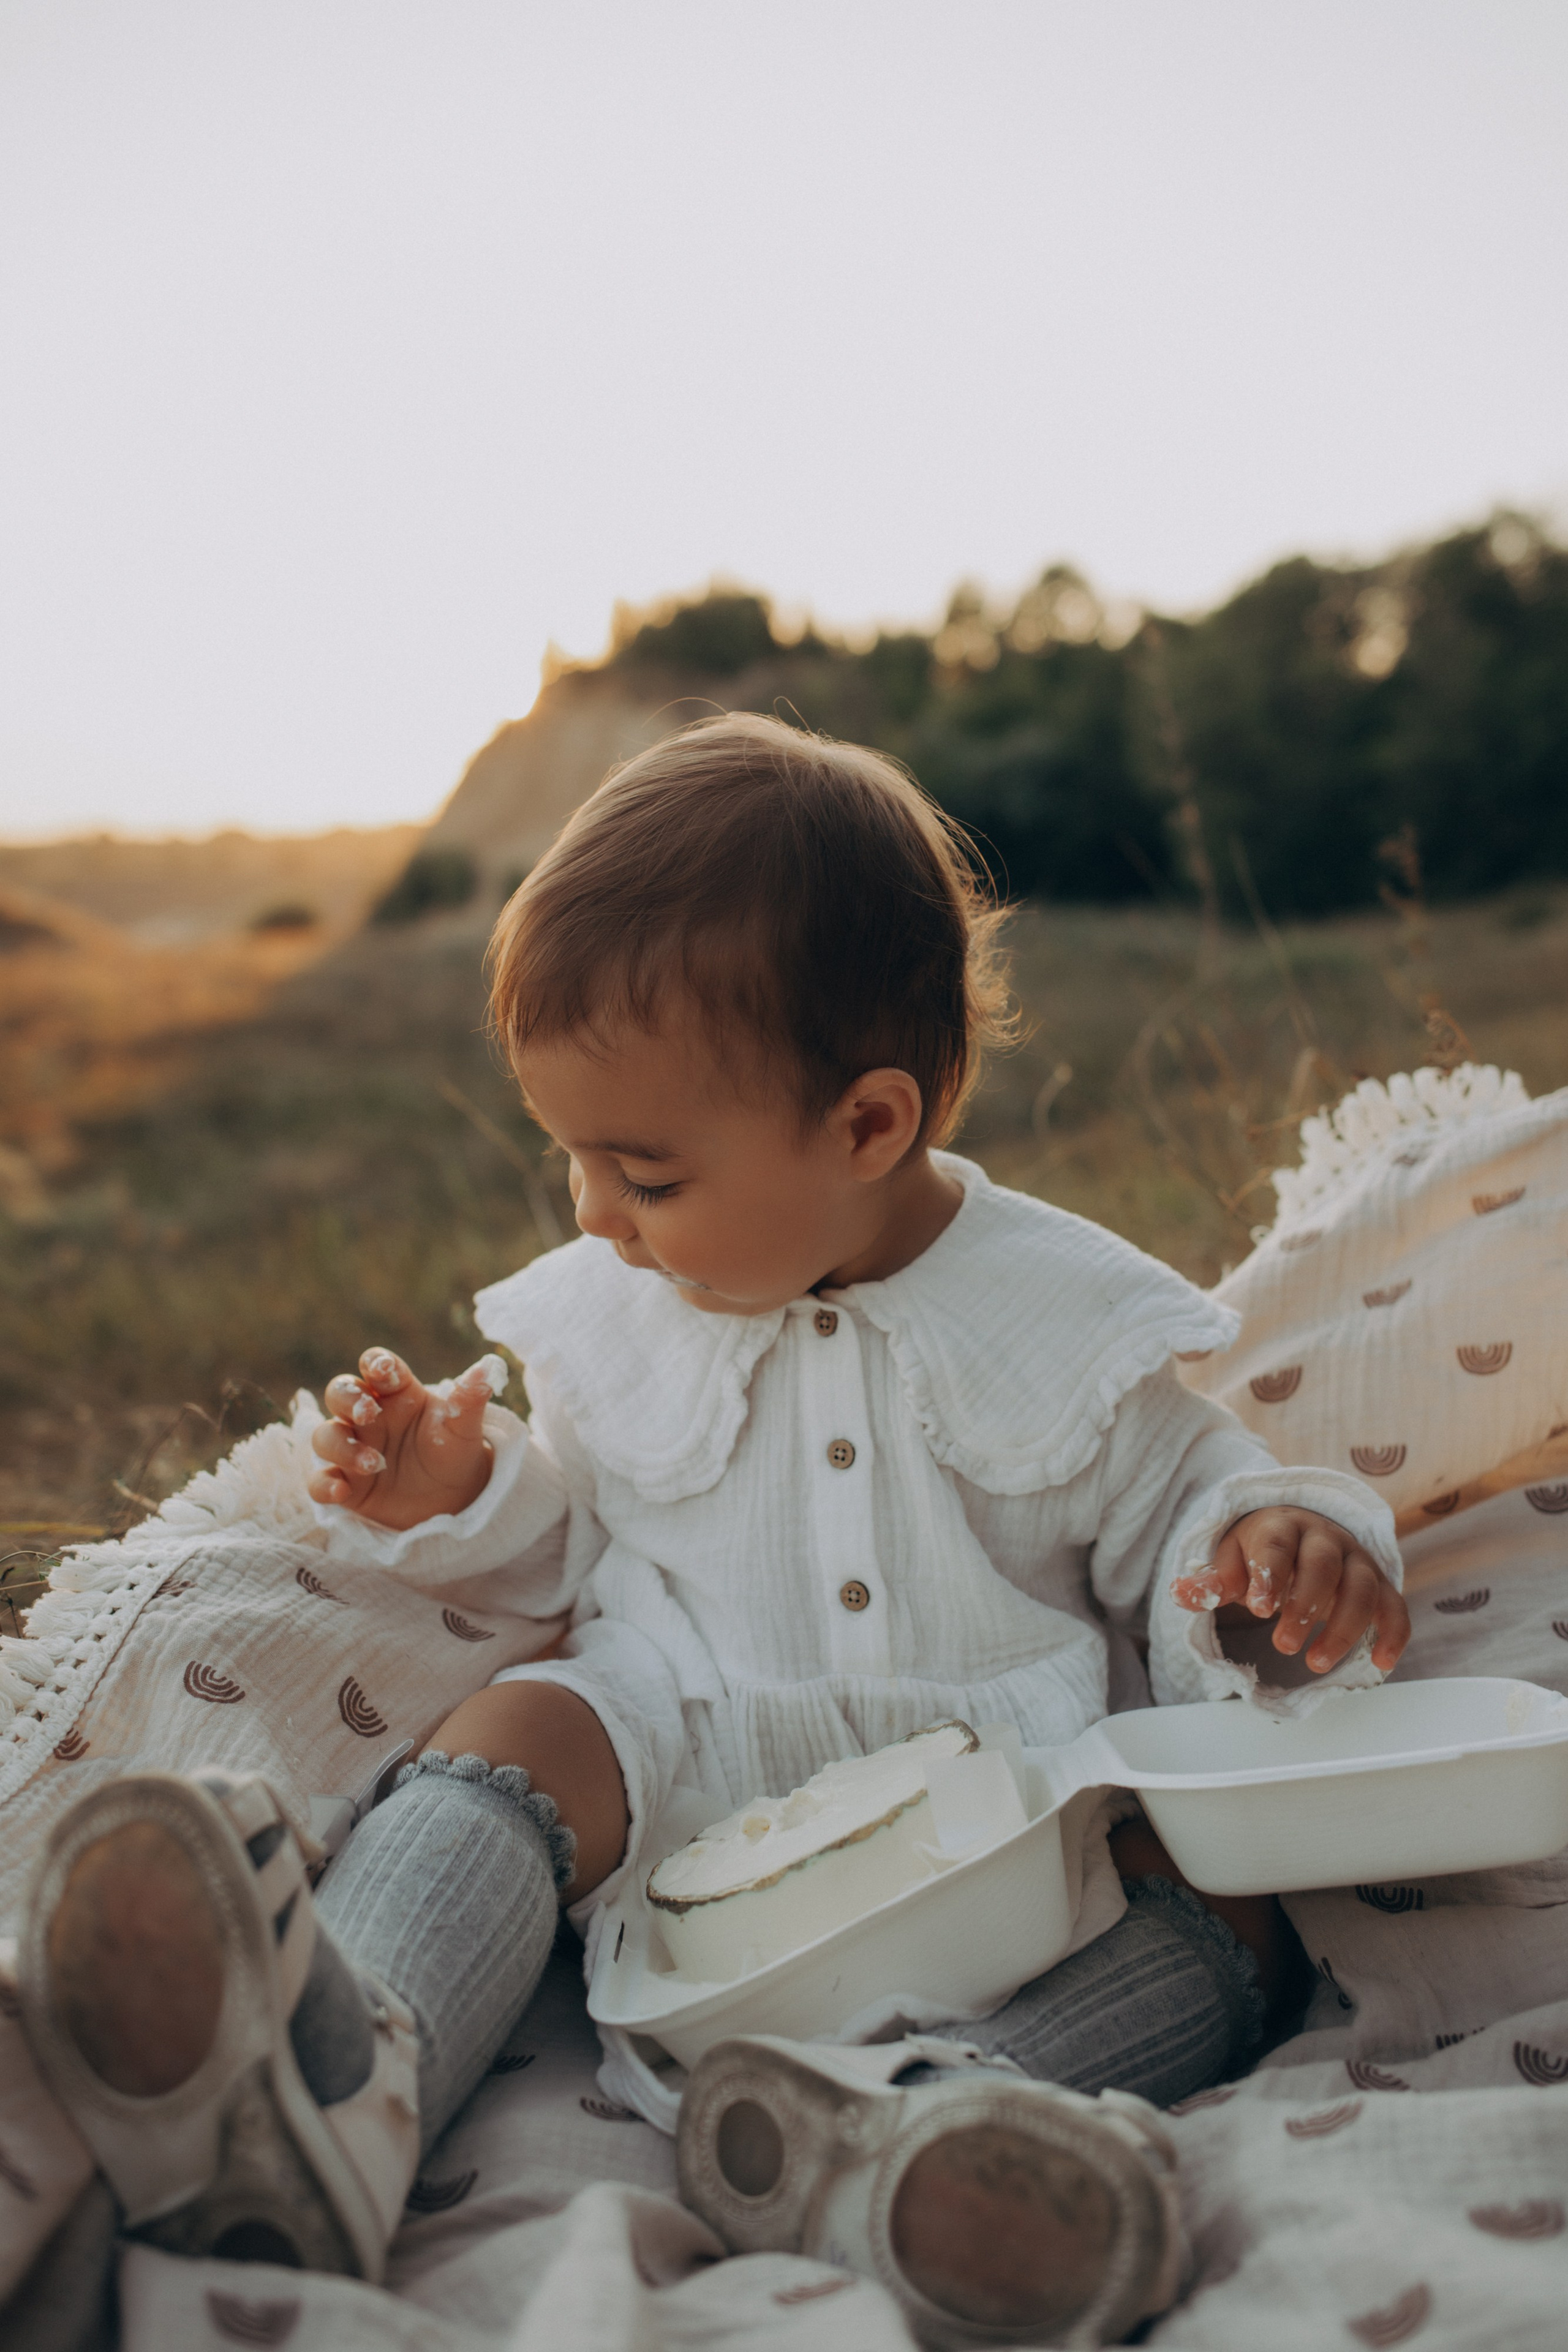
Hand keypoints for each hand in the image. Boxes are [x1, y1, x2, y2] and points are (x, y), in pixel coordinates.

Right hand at [307, 1348, 501, 1529]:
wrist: (454, 1499)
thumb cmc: (454, 1451)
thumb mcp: (464, 1426)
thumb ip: (470, 1398)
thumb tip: (489, 1367)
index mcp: (396, 1393)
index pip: (376, 1366)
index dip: (375, 1363)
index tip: (383, 1370)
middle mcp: (369, 1417)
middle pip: (339, 1393)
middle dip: (347, 1398)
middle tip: (368, 1413)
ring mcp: (352, 1449)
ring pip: (326, 1436)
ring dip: (342, 1446)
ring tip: (374, 1463)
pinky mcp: (346, 1484)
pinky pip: (319, 1480)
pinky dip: (323, 1484)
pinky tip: (341, 1491)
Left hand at [1172, 1507, 1409, 1674]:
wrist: (1299, 1533)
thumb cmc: (1260, 1552)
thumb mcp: (1231, 1561)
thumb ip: (1211, 1582)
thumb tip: (1178, 1593)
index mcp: (1281, 1527)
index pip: (1277, 1546)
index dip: (1270, 1575)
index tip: (1259, 1608)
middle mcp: (1324, 1539)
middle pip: (1323, 1565)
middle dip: (1305, 1605)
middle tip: (1283, 1645)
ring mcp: (1356, 1560)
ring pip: (1362, 1587)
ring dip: (1343, 1628)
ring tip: (1315, 1663)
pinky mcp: (1379, 1585)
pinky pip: (1395, 1606)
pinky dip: (1393, 1633)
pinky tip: (1381, 1662)